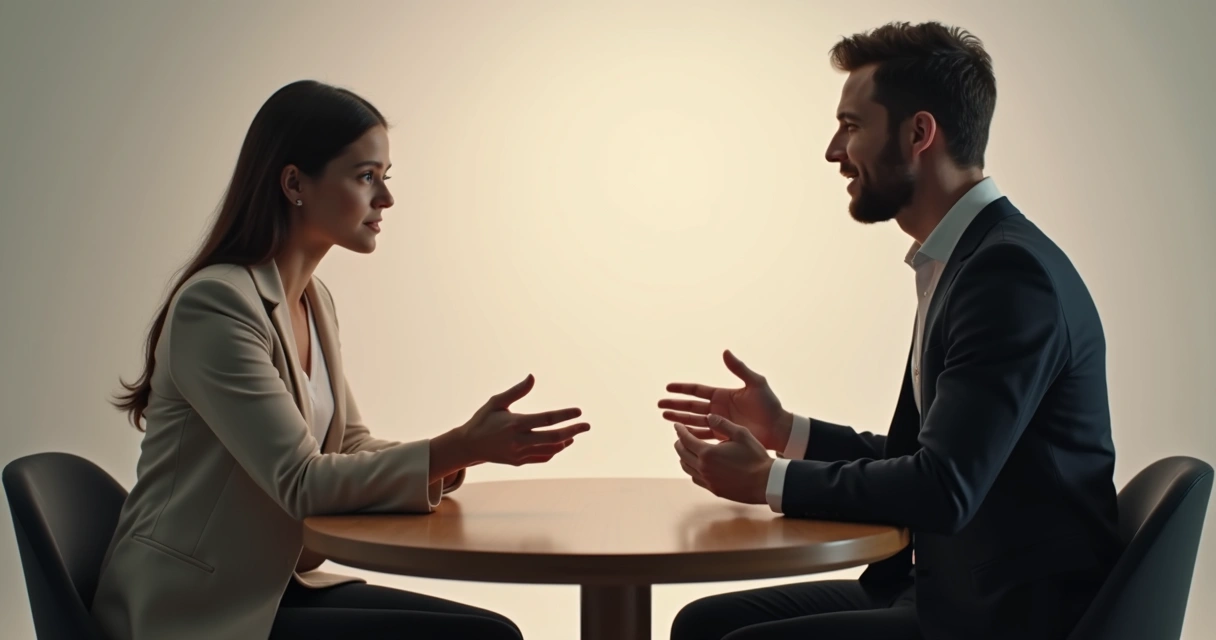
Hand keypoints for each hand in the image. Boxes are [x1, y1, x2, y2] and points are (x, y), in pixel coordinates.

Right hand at [457, 374, 589, 466]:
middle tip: (587, 425)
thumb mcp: (496, 402)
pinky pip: (542, 457)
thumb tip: (532, 377)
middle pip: (553, 438)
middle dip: (573, 431)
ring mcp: (519, 454)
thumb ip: (516, 391)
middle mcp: (518, 441)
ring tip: (575, 433)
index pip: (546, 419)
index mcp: (514, 424)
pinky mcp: (519, 461)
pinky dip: (554, 450)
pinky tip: (562, 443)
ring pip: (550, 449)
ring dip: (565, 441)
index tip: (579, 411)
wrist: (469, 446)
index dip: (564, 415)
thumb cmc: (483, 419)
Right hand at [660, 350, 792, 451]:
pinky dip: (691, 434)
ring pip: (693, 420)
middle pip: (691, 405)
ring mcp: (719, 422)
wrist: (778, 428)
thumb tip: (725, 352)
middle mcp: (718, 408)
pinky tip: (680, 433)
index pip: (697, 390)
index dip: (682, 389)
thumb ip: (739, 369)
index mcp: (723, 394)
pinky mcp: (723, 435)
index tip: (668, 387)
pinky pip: (703, 435)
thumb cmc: (769, 405)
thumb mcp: (755, 383)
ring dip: (679, 418)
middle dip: (675, 404)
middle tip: (659, 404)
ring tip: (664, 416)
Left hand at [673, 415, 772, 504]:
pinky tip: (697, 466)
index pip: (686, 440)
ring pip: (686, 468)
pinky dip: (691, 470)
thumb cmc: (755, 457)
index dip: (680, 431)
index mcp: (707, 453)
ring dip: (683, 457)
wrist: (765, 482)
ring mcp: (707, 480)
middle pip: (682, 454)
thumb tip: (709, 416)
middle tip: (680, 436)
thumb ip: (723, 424)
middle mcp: (703, 468)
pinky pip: (695, 478)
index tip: (677, 425)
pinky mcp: (713, 489)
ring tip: (686, 450)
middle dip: (679, 443)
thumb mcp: (741, 434)